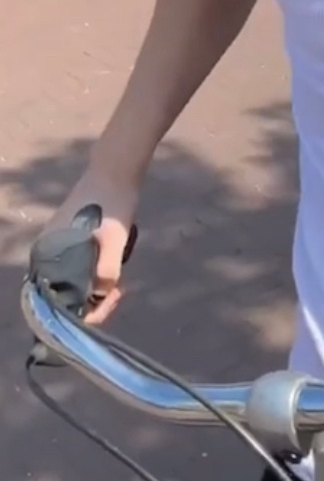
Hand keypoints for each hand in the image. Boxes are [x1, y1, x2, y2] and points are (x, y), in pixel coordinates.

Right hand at [44, 171, 138, 325]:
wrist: (116, 171)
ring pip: (75, 284)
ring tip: (120, 282)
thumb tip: (100, 297)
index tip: (114, 297)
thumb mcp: (113, 240)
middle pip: (65, 297)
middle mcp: (45, 256)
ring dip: (97, 288)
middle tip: (121, 290)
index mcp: (46, 256)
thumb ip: (105, 271)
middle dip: (94, 300)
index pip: (58, 303)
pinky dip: (96, 275)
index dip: (87, 309)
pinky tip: (113, 269)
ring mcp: (56, 248)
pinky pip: (79, 270)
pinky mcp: (68, 242)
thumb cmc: (112, 204)